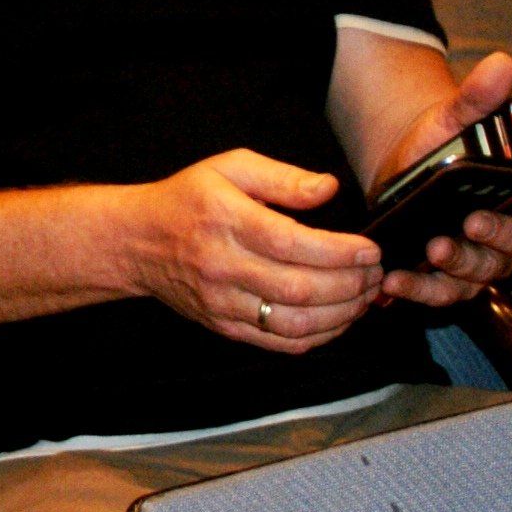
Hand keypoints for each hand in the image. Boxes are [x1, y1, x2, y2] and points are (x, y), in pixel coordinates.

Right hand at [130, 148, 382, 351]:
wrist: (135, 241)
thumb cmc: (187, 199)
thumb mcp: (229, 168)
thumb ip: (281, 177)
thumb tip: (329, 189)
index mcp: (226, 220)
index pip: (293, 244)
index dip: (341, 252)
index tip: (370, 249)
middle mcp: (222, 265)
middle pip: (299, 288)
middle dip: (350, 285)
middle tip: (375, 274)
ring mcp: (222, 301)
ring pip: (294, 323)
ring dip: (341, 315)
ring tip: (363, 298)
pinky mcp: (223, 325)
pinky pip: (279, 343)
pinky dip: (318, 338)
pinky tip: (337, 321)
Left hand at [358, 52, 511, 303]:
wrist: (399, 168)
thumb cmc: (441, 145)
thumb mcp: (453, 120)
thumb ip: (478, 98)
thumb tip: (501, 63)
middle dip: (498, 236)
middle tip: (471, 223)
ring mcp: (483, 259)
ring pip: (485, 273)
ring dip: (460, 266)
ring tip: (432, 250)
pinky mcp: (448, 277)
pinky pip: (444, 292)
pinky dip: (421, 291)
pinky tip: (395, 282)